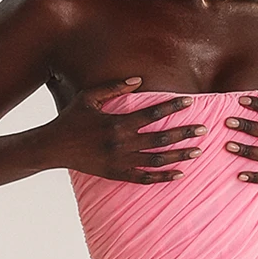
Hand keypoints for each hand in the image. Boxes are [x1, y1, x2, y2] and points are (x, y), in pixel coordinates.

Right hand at [46, 77, 206, 183]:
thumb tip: (140, 79)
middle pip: (160, 138)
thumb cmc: (71, 119)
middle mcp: (121, 143)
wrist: (52, 148)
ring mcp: (120, 161)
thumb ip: (115, 88)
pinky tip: (179, 174)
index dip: (173, 108)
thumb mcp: (90, 97)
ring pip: (157, 160)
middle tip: (204, 130)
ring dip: (179, 156)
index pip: (152, 114)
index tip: (191, 103)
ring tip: (198, 151)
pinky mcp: (116, 174)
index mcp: (117, 122)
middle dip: (184, 134)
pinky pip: (144, 178)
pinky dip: (162, 177)